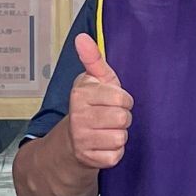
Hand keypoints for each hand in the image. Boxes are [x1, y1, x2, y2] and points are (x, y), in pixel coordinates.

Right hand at [64, 33, 133, 171]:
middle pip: (123, 118)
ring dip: (119, 135)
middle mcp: (78, 116)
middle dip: (122, 118)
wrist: (72, 141)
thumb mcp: (94, 80)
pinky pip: (116, 155)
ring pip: (121, 137)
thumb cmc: (91, 106)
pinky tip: (104, 145)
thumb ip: (93, 58)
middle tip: (110, 117)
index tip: (113, 101)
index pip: (121, 98)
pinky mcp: (89, 158)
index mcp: (81, 94)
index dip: (123, 100)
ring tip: (107, 130)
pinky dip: (114, 151)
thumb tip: (82, 37)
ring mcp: (82, 139)